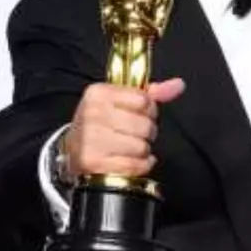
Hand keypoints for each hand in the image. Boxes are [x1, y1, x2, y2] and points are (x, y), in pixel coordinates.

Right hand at [62, 78, 186, 180]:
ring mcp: (92, 139)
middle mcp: (93, 114)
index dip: (150, 110)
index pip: (144, 100)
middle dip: (147, 132)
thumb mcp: (119, 101)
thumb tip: (178, 85)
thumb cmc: (100, 124)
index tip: (142, 115)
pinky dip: (139, 165)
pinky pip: (135, 165)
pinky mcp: (94, 163)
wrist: (72, 151)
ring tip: (129, 148)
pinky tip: (130, 160)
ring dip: (142, 150)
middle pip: (145, 125)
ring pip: (142, 147)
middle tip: (134, 134)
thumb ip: (150, 93)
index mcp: (99, 93)